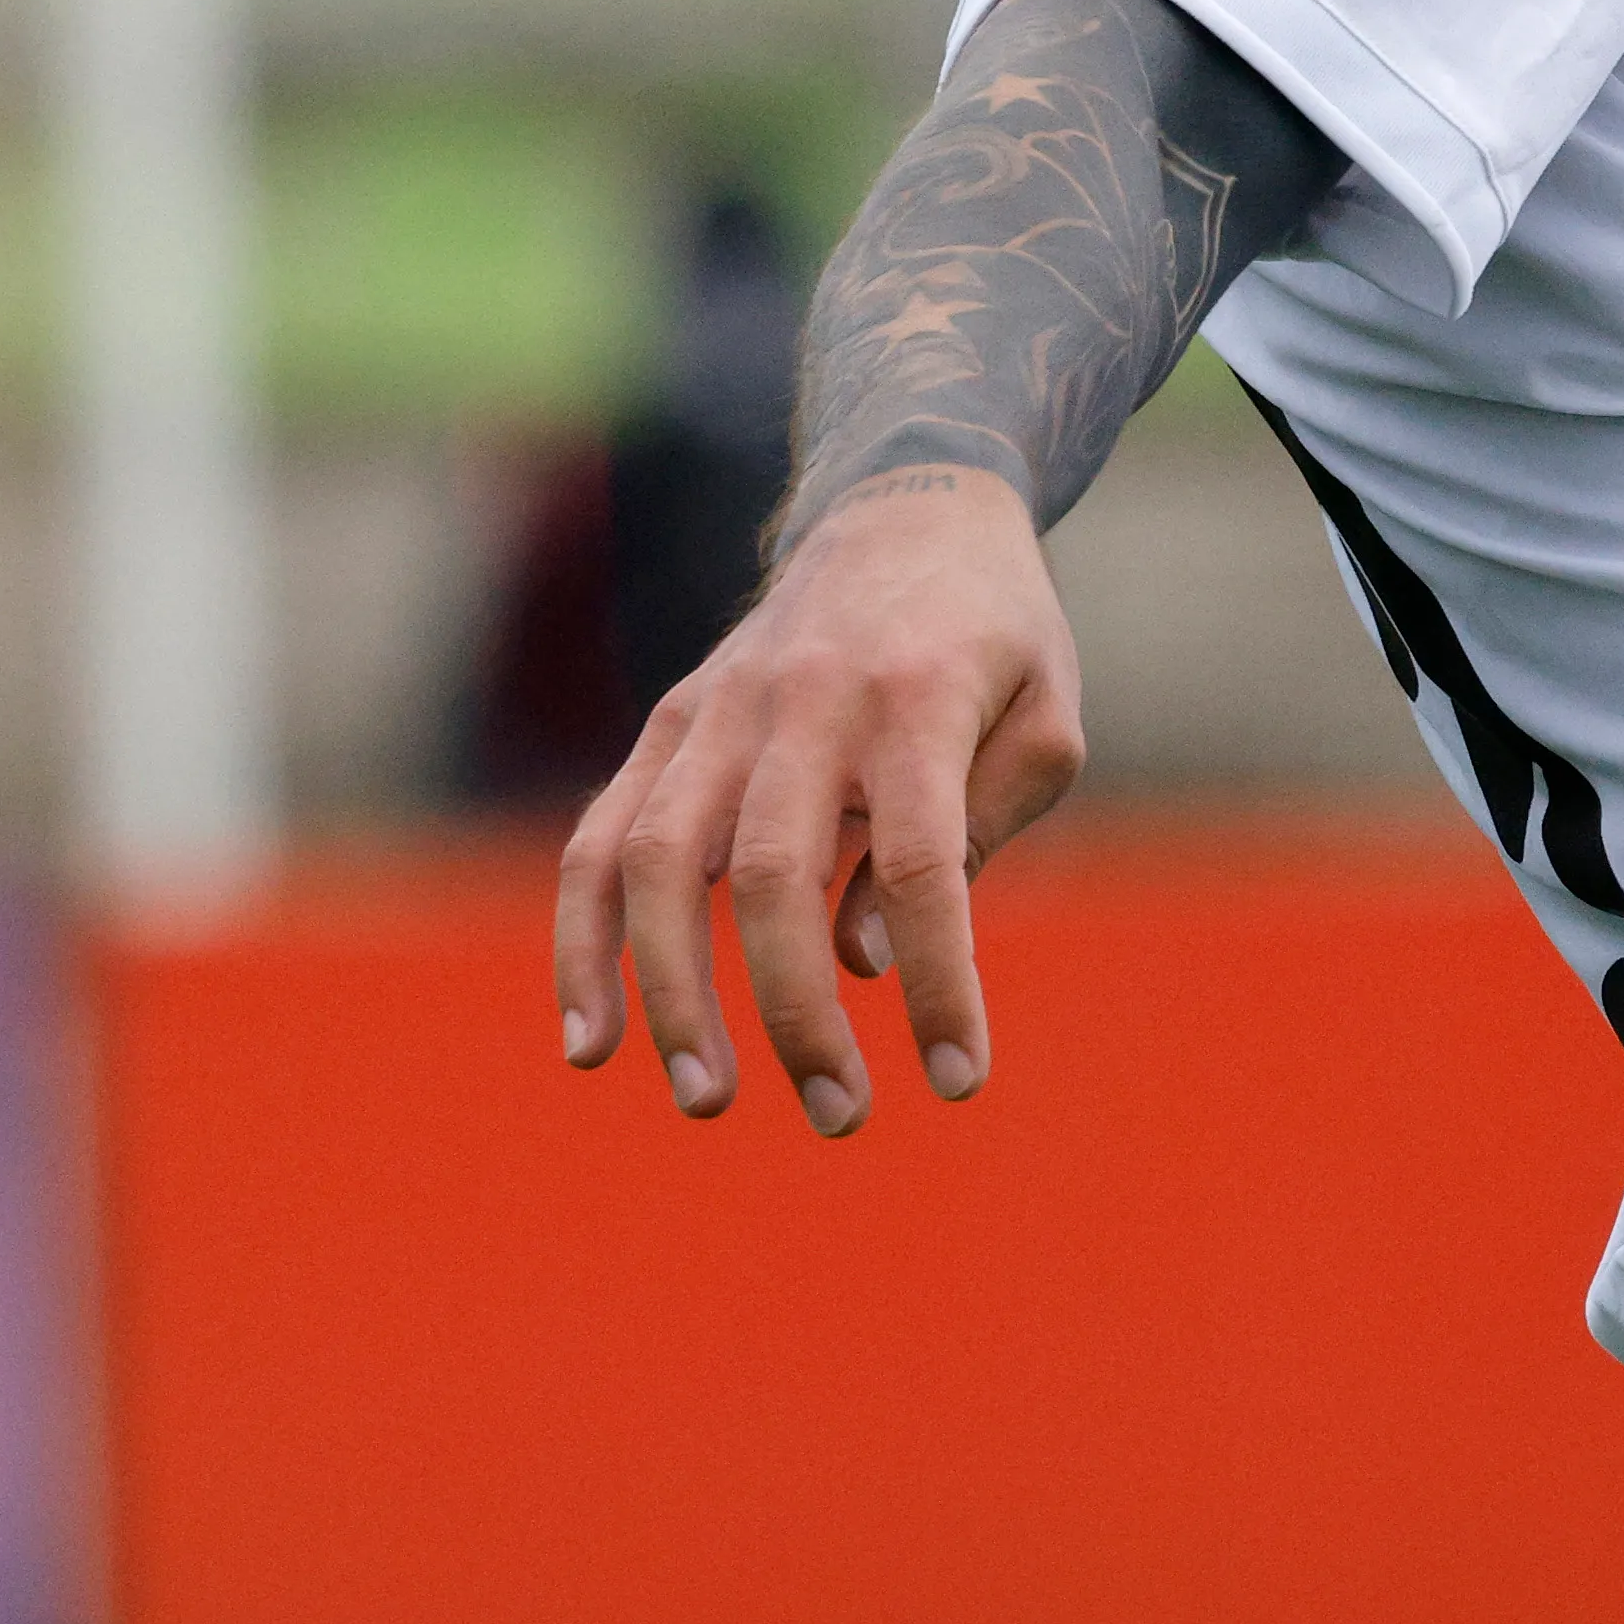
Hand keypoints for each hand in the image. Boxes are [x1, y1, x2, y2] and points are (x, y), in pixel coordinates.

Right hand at [552, 468, 1093, 1133]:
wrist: (906, 508)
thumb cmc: (996, 637)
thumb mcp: (1043, 719)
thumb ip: (973, 837)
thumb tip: (861, 961)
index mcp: (918, 701)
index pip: (923, 863)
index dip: (941, 979)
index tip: (960, 1078)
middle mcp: (803, 703)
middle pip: (772, 876)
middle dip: (795, 1013)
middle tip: (840, 1116)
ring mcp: (715, 713)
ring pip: (656, 865)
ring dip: (668, 995)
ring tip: (705, 1100)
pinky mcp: (664, 728)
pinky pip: (597, 843)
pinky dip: (581, 945)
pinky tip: (592, 1042)